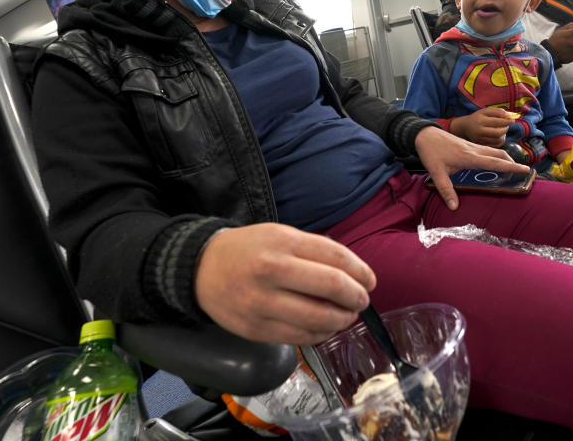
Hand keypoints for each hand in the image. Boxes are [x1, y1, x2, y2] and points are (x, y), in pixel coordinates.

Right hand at [194, 223, 376, 344]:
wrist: (202, 268)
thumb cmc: (248, 250)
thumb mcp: (280, 235)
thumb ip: (315, 251)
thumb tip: (354, 274)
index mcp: (282, 243)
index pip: (334, 257)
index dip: (360, 271)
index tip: (370, 280)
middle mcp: (272, 271)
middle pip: (331, 287)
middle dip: (356, 297)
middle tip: (362, 300)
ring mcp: (262, 303)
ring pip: (318, 318)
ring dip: (341, 320)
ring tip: (346, 316)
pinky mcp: (255, 329)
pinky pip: (299, 337)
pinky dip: (320, 334)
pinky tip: (325, 327)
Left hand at [415, 125, 529, 210]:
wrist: (424, 134)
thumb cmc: (430, 152)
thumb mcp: (436, 173)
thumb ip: (446, 190)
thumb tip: (454, 207)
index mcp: (469, 157)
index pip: (495, 163)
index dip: (511, 167)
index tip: (525, 170)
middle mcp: (474, 150)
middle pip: (498, 155)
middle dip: (511, 162)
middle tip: (521, 171)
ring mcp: (471, 146)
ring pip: (493, 151)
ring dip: (504, 158)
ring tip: (510, 166)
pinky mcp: (468, 144)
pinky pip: (486, 150)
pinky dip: (494, 155)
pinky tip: (492, 161)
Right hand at [448, 107, 513, 146]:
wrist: (466, 127)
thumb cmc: (478, 117)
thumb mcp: (485, 111)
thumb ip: (497, 111)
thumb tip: (509, 115)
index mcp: (480, 121)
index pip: (497, 122)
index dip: (507, 121)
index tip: (513, 120)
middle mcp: (479, 131)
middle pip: (498, 133)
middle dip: (505, 129)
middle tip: (506, 126)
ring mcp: (480, 140)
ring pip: (498, 140)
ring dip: (503, 135)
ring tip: (501, 130)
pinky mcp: (481, 145)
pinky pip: (496, 145)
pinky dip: (500, 140)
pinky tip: (498, 136)